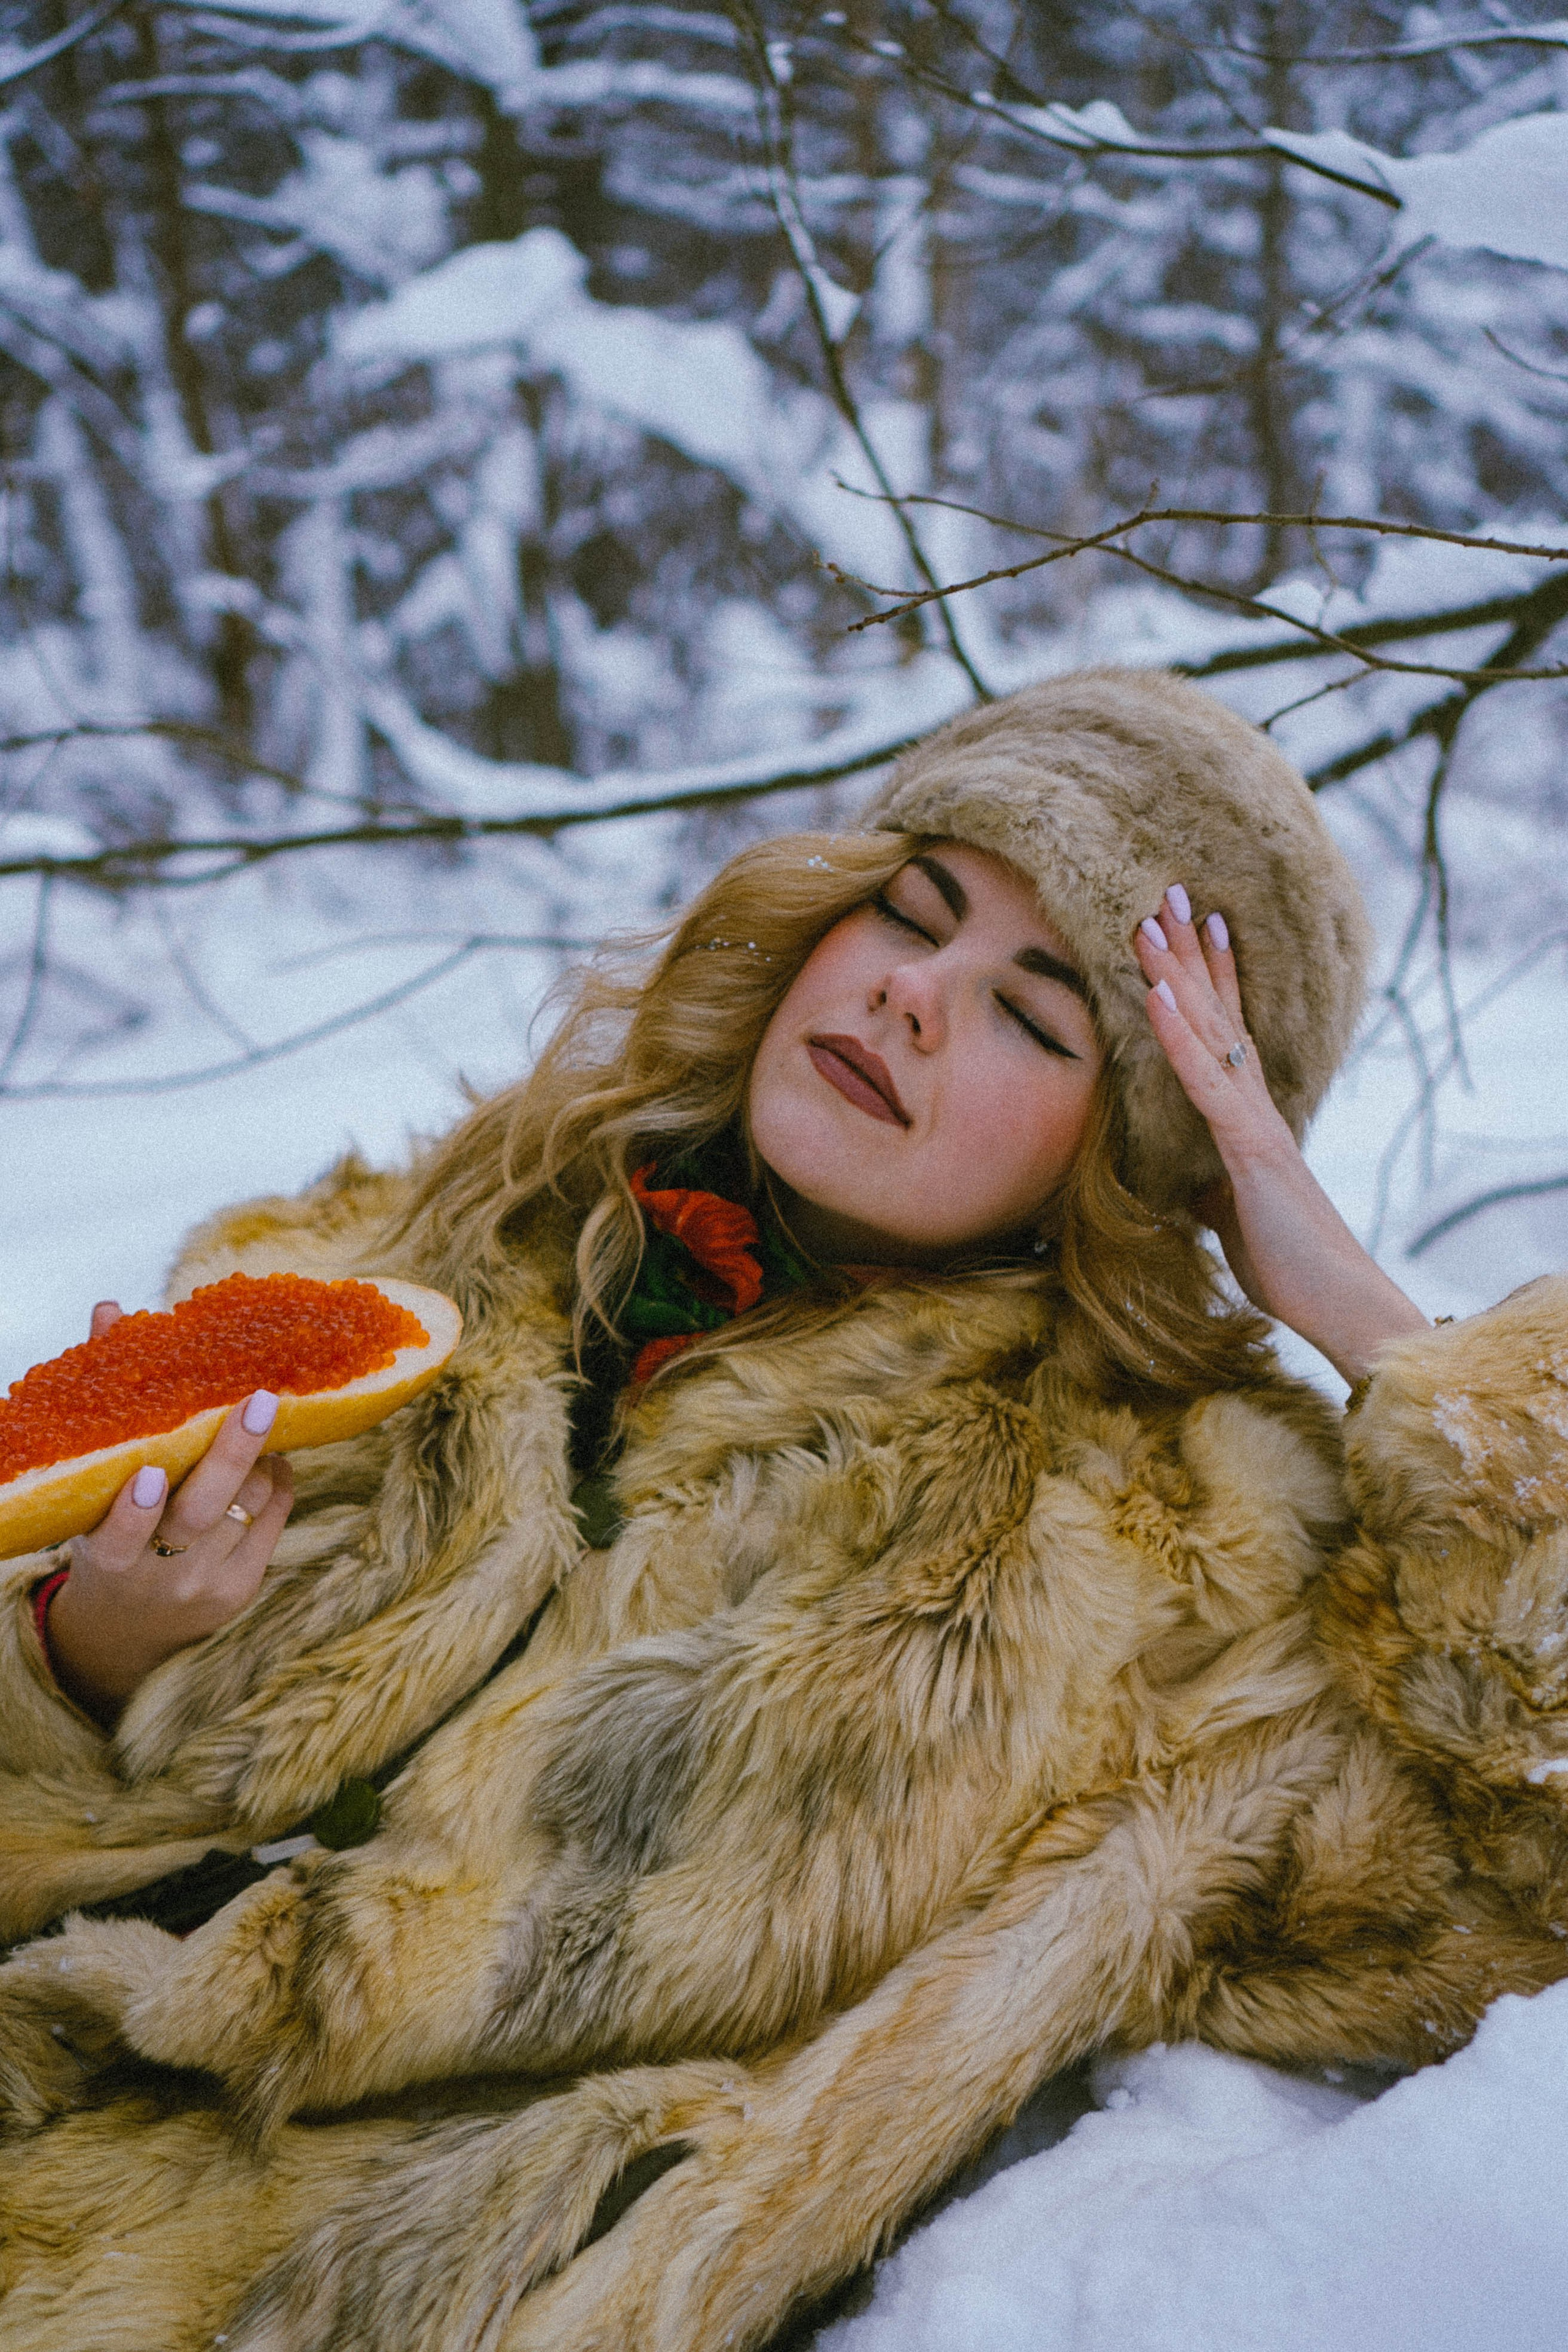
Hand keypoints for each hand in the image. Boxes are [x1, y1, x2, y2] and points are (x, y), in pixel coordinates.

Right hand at [43, 1301, 293, 1721]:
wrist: (127, 1628)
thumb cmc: (107, 1529)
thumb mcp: (92, 1485)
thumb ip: (105, 1401)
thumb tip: (110, 1311)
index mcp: (107, 1558)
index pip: (119, 1538)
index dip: (135, 1511)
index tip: (151, 1472)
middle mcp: (156, 1578)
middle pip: (200, 1515)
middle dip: (231, 1456)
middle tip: (260, 1400)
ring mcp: (205, 1586)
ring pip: (246, 1508)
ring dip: (259, 1458)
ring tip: (261, 1417)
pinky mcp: (244, 1588)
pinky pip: (274, 1521)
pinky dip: (277, 1480)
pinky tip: (272, 1456)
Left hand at [1134, 886, 1429, 1385]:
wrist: (1334, 1300)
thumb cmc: (1286, 1262)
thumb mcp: (1228, 1216)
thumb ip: (1206, 1188)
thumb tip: (1182, 1183)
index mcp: (1249, 1117)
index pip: (1225, 1030)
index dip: (1210, 976)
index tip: (1195, 924)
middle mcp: (1255, 1104)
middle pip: (1216, 1011)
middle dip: (1189, 951)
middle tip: (1166, 890)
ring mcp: (1254, 1120)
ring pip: (1209, 1031)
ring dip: (1175, 974)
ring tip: (1148, 920)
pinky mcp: (1250, 1148)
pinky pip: (1206, 1082)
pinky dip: (1178, 1037)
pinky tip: (1154, 995)